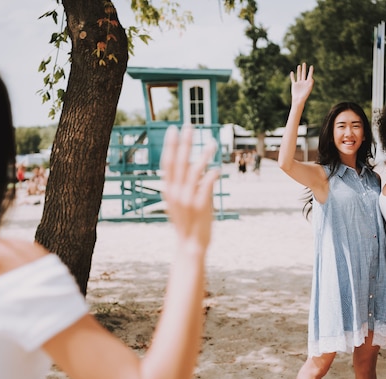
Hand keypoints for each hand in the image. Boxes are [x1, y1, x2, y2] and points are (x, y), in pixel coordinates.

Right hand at [160, 126, 218, 249]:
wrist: (190, 245)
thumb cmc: (187, 222)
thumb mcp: (177, 202)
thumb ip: (181, 185)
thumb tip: (190, 165)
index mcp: (168, 190)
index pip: (167, 162)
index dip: (171, 145)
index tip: (174, 129)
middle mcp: (175, 192)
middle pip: (179, 161)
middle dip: (184, 143)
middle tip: (189, 126)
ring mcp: (187, 198)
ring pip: (195, 170)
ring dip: (204, 155)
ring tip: (212, 143)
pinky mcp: (200, 205)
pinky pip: (207, 184)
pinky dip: (212, 174)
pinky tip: (218, 168)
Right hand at [290, 63, 313, 104]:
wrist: (298, 100)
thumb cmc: (304, 96)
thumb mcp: (308, 89)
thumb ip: (310, 83)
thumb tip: (312, 78)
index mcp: (307, 83)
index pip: (309, 75)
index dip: (310, 71)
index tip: (311, 66)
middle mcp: (303, 82)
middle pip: (304, 74)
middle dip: (304, 68)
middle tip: (304, 63)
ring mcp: (299, 83)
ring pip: (299, 75)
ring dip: (299, 71)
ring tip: (299, 66)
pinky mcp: (294, 85)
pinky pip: (293, 79)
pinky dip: (292, 76)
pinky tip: (292, 72)